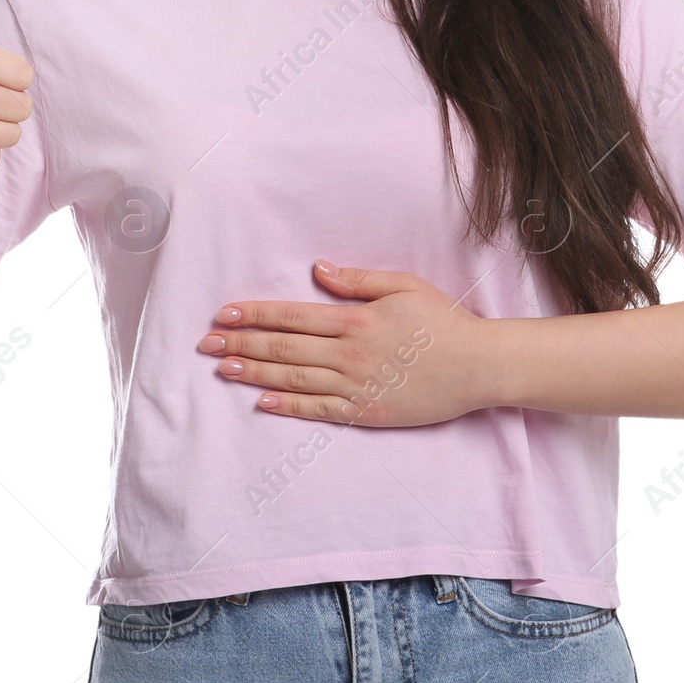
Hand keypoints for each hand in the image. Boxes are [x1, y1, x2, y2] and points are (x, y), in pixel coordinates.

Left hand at [196, 262, 501, 427]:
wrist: (477, 366)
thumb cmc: (443, 321)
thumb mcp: (403, 285)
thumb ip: (357, 280)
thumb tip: (318, 269)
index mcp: (355, 319)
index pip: (292, 317)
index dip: (254, 316)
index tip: (223, 315)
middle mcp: (350, 353)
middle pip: (284, 348)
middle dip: (242, 345)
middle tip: (205, 345)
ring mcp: (357, 385)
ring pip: (294, 379)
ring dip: (255, 374)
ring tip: (223, 370)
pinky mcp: (366, 412)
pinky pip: (319, 409)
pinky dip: (288, 405)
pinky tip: (262, 402)